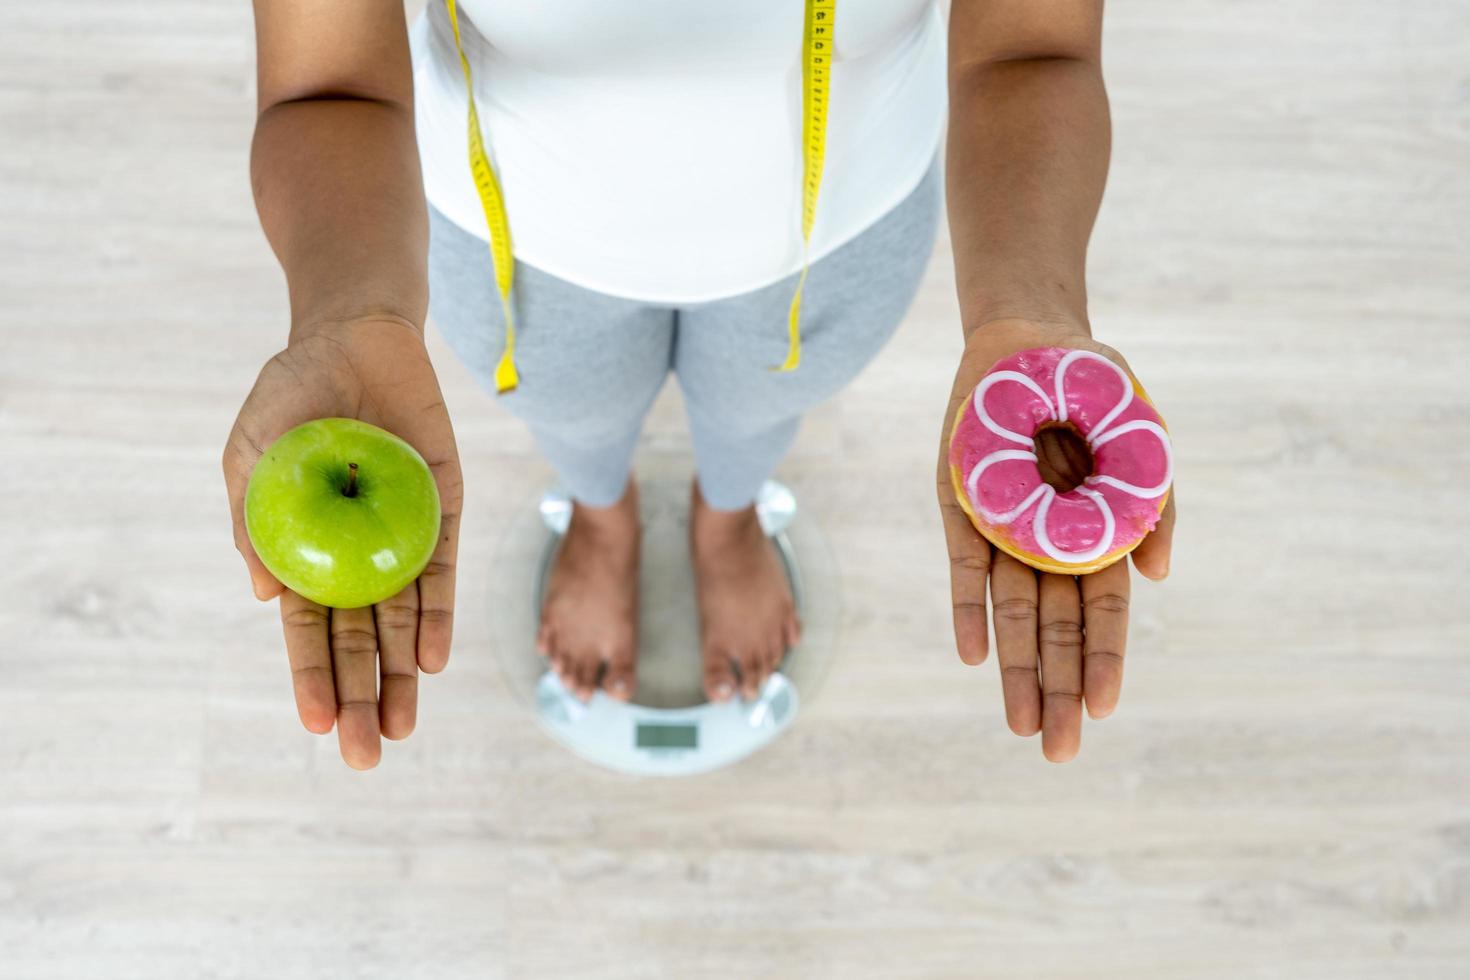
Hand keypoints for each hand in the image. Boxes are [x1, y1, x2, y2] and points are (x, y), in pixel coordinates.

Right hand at [223, 317, 463, 768]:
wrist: (355, 336)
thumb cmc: (292, 394)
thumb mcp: (252, 452)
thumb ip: (252, 519)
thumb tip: (263, 594)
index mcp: (304, 551)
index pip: (308, 630)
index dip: (311, 677)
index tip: (317, 725)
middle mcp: (356, 556)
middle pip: (358, 641)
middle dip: (361, 698)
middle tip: (366, 755)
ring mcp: (401, 538)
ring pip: (403, 621)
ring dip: (403, 676)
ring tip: (402, 728)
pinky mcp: (442, 512)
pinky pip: (441, 572)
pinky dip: (437, 615)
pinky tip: (433, 659)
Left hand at [936, 318, 1175, 761]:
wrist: (1031, 337)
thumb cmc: (1095, 388)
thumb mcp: (1139, 434)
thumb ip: (1153, 503)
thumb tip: (1157, 575)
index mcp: (1098, 534)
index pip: (1103, 613)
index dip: (1105, 661)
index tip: (1105, 711)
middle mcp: (1049, 543)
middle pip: (1057, 630)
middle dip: (1060, 690)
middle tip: (1059, 752)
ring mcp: (1003, 530)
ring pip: (1012, 613)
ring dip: (1015, 668)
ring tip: (1021, 725)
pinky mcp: (960, 509)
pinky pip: (965, 566)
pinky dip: (968, 609)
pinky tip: (972, 655)